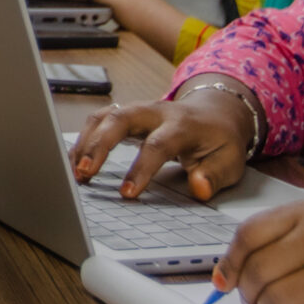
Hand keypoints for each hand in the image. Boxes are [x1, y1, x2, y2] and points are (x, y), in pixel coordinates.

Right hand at [66, 93, 253, 202]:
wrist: (216, 113)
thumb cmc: (220, 142)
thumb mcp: (230, 162)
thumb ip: (214, 176)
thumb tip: (199, 188)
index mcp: (183, 125)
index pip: (157, 144)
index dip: (140, 169)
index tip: (127, 193)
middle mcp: (156, 112)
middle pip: (120, 119)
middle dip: (99, 145)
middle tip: (84, 172)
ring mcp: (138, 110)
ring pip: (104, 116)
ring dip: (85, 142)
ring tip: (74, 171)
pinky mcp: (126, 114)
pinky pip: (98, 120)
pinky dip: (83, 139)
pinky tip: (74, 161)